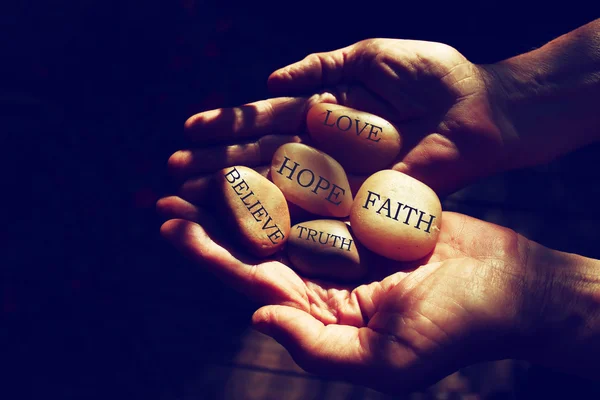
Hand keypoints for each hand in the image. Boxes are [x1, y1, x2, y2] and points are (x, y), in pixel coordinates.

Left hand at [158, 196, 536, 393]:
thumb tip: (256, 317)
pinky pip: (322, 193)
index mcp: (318, 311)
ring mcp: (344, 244)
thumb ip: (317, 347)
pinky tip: (266, 154)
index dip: (206, 254)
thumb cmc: (453, 330)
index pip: (249, 279)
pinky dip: (292, 175)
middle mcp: (322, 277)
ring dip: (245, 193)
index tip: (169, 226)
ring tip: (208, 167)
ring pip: (282, 214)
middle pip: (255, 244)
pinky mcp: (367, 216)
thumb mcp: (384, 360)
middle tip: (169, 191)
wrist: (507, 288)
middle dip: (212, 219)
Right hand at [170, 39, 513, 199]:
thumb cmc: (434, 76)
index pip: (266, 118)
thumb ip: (321, 67)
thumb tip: (270, 77)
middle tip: (173, 171)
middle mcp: (325, 148)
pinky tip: (247, 223)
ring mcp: (342, 178)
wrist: (483, 110)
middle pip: (264, 156)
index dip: (229, 123)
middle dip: (218, 162)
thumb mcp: (371, 56)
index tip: (190, 127)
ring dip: (237, 192)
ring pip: (280, 186)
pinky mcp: (363, 202)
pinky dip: (283, 216)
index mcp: (324, 110)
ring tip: (193, 196)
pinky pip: (318, 211)